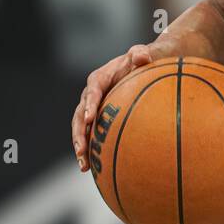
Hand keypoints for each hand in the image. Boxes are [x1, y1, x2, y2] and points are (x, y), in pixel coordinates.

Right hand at [70, 43, 152, 171]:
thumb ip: (141, 54)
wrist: (144, 67)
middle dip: (79, 133)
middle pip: (79, 114)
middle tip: (82, 149)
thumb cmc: (144, 60)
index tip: (89, 119)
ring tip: (84, 166)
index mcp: (100, 78)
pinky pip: (91, 135)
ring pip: (81, 129)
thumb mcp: (143, 54)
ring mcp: (93, 108)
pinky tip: (93, 170)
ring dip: (81, 146)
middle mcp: (91, 94)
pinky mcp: (98, 119)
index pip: (92, 90)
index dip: (89, 104)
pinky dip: (91, 151)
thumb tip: (142, 56)